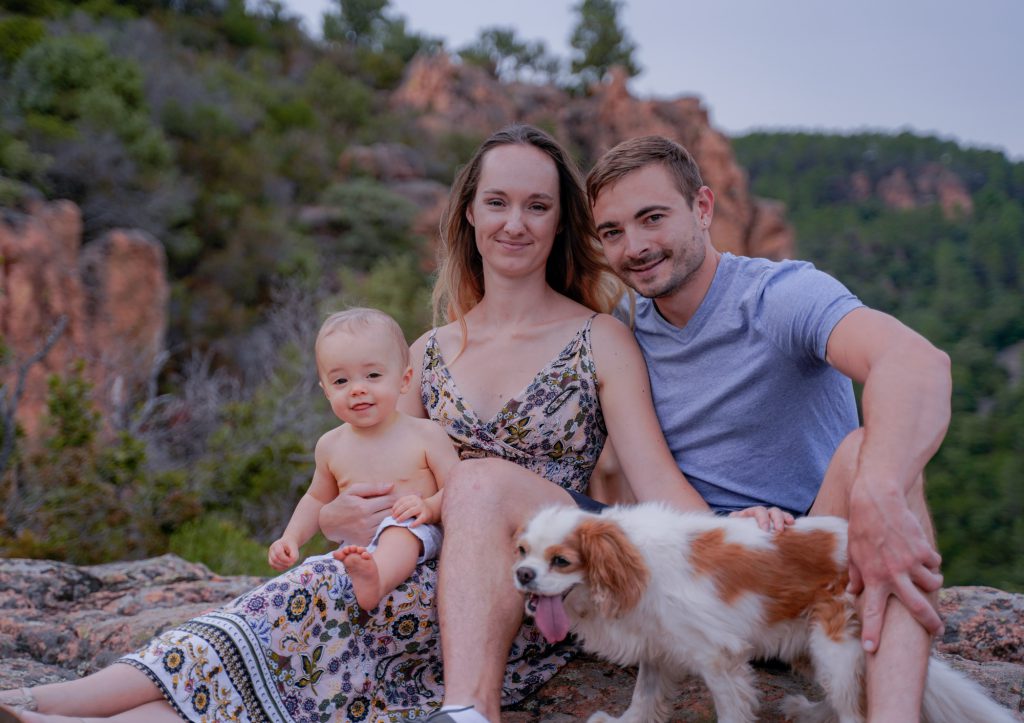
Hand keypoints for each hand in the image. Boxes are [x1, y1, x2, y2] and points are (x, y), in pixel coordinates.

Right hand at [268, 538, 297, 570]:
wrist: (289, 544)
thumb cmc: (292, 547)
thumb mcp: (295, 551)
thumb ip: (294, 557)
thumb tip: (289, 565)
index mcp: (277, 544)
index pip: (279, 553)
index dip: (285, 559)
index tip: (292, 560)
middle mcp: (271, 549)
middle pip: (275, 559)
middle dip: (284, 563)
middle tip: (291, 563)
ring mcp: (270, 555)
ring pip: (272, 564)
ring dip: (282, 566)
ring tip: (288, 564)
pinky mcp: (271, 560)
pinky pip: (273, 567)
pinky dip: (280, 568)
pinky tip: (285, 565)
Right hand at [318, 481, 395, 544]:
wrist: (328, 523)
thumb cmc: (342, 503)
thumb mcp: (353, 491)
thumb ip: (373, 487)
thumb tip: (392, 486)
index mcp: (364, 507)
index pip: (389, 501)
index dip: (397, 497)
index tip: (400, 495)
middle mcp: (366, 522)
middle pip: (391, 513)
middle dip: (396, 507)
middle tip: (399, 504)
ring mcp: (366, 533)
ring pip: (388, 524)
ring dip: (391, 518)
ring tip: (392, 512)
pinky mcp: (366, 541)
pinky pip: (381, 533)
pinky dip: (384, 527)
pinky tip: (383, 522)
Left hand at [393, 494, 431, 526]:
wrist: (432, 509)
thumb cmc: (417, 508)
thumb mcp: (411, 504)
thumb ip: (403, 506)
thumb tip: (392, 512)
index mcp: (412, 497)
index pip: (402, 500)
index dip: (396, 506)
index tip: (392, 512)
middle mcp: (417, 501)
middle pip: (405, 506)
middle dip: (398, 512)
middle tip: (393, 518)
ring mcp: (422, 508)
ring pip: (411, 511)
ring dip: (403, 517)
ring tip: (397, 521)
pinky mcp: (426, 515)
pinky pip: (420, 519)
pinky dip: (414, 523)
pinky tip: (410, 526)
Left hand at [729, 505, 794, 531]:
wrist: (740, 537)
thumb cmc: (737, 531)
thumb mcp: (734, 526)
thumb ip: (734, 522)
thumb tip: (732, 517)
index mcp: (752, 513)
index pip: (759, 512)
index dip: (763, 519)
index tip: (765, 530)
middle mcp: (764, 514)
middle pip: (773, 511)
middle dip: (777, 520)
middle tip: (779, 530)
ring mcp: (773, 518)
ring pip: (781, 514)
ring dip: (786, 518)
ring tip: (790, 525)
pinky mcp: (779, 525)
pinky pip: (787, 522)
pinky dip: (791, 523)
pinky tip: (795, 528)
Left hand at [846, 490, 943, 652]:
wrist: (878, 501)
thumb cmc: (862, 528)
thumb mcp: (853, 553)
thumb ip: (856, 575)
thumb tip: (854, 593)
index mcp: (873, 577)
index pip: (872, 611)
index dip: (872, 631)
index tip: (872, 649)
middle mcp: (893, 574)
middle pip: (917, 608)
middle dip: (930, 623)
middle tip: (937, 630)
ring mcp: (910, 563)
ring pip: (932, 585)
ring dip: (932, 585)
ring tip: (928, 580)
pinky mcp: (923, 550)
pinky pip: (934, 564)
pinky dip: (932, 563)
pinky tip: (924, 556)